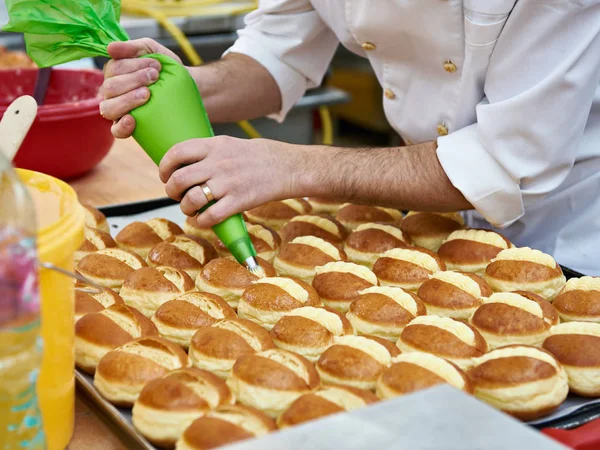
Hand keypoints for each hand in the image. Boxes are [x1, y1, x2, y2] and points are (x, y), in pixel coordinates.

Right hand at [100, 38, 182, 138]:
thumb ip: (132, 47)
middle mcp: (112, 93)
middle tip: (155, 77)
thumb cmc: (166, 70)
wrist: (187, 88)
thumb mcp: (152, 51)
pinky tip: (133, 120)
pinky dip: (122, 126)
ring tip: (148, 94)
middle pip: (110, 88)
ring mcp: (118, 111)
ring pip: (109, 108)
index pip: (113, 69)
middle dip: (134, 80)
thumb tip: (110, 48)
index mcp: (115, 73)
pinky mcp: (127, 128)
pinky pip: (116, 131)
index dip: (134, 66)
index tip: (157, 66)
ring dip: (128, 99)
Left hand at [159, 137, 309, 226]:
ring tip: (191, 209)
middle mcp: (218, 163)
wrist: (289, 167)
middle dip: (171, 191)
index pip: (177, 152)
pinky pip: (210, 216)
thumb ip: (209, 152)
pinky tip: (204, 220)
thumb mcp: (231, 144)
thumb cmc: (260, 157)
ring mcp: (228, 183)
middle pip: (179, 179)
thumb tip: (184, 165)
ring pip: (191, 200)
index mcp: (215, 145)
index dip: (164, 166)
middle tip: (176, 195)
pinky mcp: (239, 201)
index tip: (165, 175)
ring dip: (186, 208)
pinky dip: (202, 222)